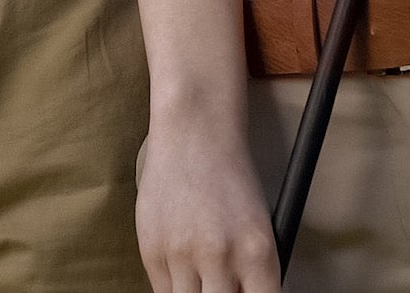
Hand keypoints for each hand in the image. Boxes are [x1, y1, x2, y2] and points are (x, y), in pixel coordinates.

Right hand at [136, 121, 280, 292]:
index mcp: (257, 251)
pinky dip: (175, 287)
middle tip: (222, 285)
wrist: (193, 132)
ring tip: (203, 275)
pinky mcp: (151, 250)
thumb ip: (251, 272)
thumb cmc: (230, 176)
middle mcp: (220, 256)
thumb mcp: (258, 225)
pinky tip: (184, 266)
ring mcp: (182, 254)